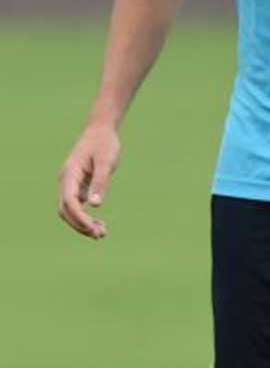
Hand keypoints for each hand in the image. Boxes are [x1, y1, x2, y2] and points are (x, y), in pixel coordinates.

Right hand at [58, 120, 120, 239]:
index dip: (79, 218)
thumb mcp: (105, 162)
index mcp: (69, 174)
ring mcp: (71, 185)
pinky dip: (86, 217)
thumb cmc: (104, 144)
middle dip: (80, 225)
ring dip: (83, 224)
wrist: (101, 131)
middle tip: (100, 235)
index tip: (92, 229)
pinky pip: (78, 206)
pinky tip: (100, 225)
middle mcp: (66, 181)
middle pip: (66, 210)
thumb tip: (95, 206)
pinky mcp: (79, 187)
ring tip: (102, 234)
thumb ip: (100, 183)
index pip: (69, 202)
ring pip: (71, 210)